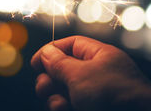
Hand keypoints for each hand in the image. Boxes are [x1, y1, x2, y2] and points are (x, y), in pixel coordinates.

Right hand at [31, 36, 150, 110]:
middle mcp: (97, 75)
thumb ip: (59, 63)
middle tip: (45, 88)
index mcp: (99, 56)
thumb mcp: (81, 74)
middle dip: (50, 80)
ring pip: (64, 93)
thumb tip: (46, 52)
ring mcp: (96, 96)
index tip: (35, 64)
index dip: (51, 52)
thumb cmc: (115, 95)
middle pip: (63, 71)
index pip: (70, 45)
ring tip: (61, 105)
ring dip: (55, 99)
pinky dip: (64, 109)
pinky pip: (70, 107)